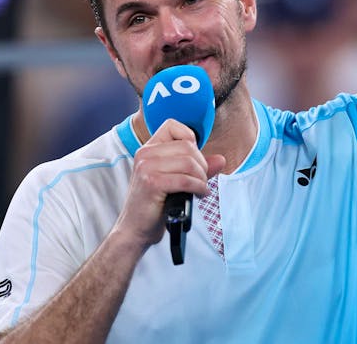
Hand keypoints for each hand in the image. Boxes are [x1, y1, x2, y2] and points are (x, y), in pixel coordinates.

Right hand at [113, 119, 225, 248]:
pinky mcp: (152, 183)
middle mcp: (145, 154)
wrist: (135, 229)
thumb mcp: (177, 181)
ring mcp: (146, 167)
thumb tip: (221, 159)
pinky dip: (199, 188)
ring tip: (200, 189)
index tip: (194, 160)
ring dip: (202, 179)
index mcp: (149, 149)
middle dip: (202, 165)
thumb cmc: (155, 205)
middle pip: (188, 146)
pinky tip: (198, 195)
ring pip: (189, 162)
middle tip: (201, 181)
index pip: (173, 125)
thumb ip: (198, 168)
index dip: (191, 139)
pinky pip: (186, 179)